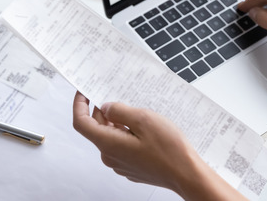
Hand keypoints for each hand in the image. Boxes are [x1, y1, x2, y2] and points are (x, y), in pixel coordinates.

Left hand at [72, 92, 241, 199]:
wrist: (186, 174)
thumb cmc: (169, 151)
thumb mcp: (143, 119)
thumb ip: (120, 111)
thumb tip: (107, 107)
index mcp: (108, 144)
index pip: (81, 123)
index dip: (79, 104)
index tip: (84, 92)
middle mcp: (110, 156)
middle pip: (97, 128)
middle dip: (104, 110)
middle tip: (119, 96)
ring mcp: (120, 163)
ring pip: (111, 136)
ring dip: (119, 122)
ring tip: (139, 113)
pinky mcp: (131, 166)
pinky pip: (122, 145)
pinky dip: (127, 133)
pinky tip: (145, 129)